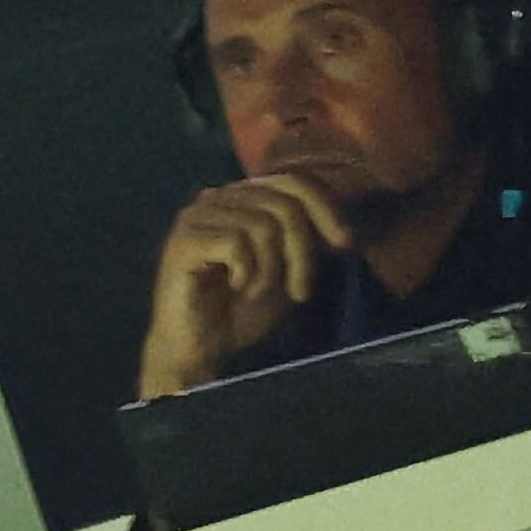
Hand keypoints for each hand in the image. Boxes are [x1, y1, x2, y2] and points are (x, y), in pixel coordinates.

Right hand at [136, 173, 355, 399]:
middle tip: (301, 292)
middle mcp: (219, 198)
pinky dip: (247, 271)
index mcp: (242, 198)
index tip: (346, 244)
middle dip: (302, 251)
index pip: (293, 181)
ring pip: (262, 224)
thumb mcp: (285, 273)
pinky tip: (237, 287)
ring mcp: (198, 216)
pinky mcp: (184, 240)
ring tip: (259, 292)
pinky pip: (236, 243)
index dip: (326, 208)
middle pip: (284, 204)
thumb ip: (305, 244)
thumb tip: (339, 223)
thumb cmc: (238, 312)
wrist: (196, 349)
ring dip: (272, 268)